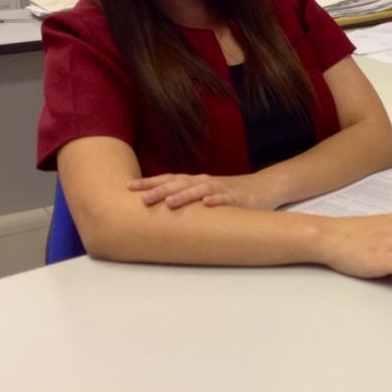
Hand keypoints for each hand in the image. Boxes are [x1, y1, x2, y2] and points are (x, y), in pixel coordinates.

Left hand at [127, 173, 278, 209]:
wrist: (263, 188)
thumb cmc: (228, 195)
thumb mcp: (204, 195)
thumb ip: (185, 199)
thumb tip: (156, 211)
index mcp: (194, 181)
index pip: (168, 179)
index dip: (149, 182)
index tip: (127, 187)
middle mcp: (205, 182)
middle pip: (180, 183)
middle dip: (160, 190)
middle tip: (142, 199)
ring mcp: (222, 189)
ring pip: (200, 190)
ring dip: (184, 195)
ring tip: (170, 203)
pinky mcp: (239, 199)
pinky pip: (227, 200)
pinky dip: (217, 201)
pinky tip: (208, 204)